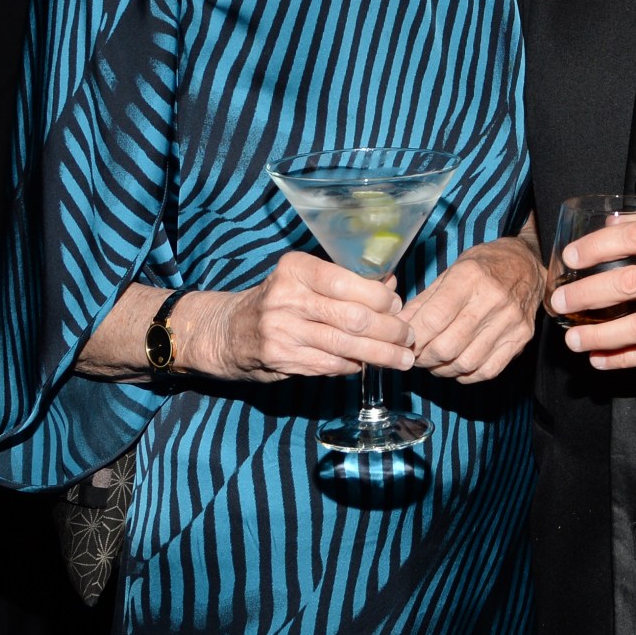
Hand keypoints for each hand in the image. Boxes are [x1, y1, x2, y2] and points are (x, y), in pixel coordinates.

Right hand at [183, 251, 415, 381]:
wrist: (226, 331)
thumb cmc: (278, 301)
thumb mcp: (304, 280)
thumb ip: (345, 282)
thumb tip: (391, 285)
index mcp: (296, 268)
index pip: (350, 282)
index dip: (382, 298)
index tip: (399, 307)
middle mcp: (287, 297)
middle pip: (353, 318)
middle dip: (390, 331)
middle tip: (409, 338)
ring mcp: (281, 330)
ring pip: (345, 346)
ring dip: (381, 355)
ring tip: (402, 359)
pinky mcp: (280, 358)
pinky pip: (329, 364)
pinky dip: (353, 366)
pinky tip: (366, 365)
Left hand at [398, 229, 541, 381]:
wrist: (527, 263)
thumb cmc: (485, 265)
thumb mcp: (451, 271)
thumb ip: (425, 301)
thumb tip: (399, 324)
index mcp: (470, 277)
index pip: (433, 319)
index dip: (413, 337)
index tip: (405, 341)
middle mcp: (493, 300)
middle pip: (447, 346)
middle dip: (424, 357)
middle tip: (417, 355)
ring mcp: (510, 322)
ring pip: (466, 363)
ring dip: (443, 369)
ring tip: (436, 360)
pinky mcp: (521, 338)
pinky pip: (488, 370)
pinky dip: (467, 374)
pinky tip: (459, 364)